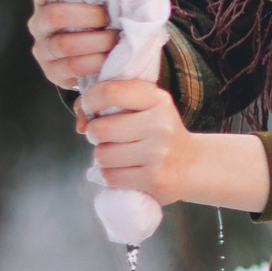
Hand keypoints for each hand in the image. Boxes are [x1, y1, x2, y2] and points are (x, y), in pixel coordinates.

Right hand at [26, 0, 121, 88]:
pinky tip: (109, 58)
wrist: (111, 60)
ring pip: (65, 44)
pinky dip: (96, 61)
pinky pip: (72, 66)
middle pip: (54, 14)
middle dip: (90, 16)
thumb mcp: (106, 1)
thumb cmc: (109, 23)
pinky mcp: (52, 71)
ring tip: (115, 39)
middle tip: (110, 19)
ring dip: (97, 41)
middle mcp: (40, 22)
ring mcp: (43, 48)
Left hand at [79, 78, 196, 202]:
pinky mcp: (155, 178)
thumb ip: (107, 105)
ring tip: (120, 155)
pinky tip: (125, 171)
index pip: (111, 92)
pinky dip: (110, 175)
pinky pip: (110, 176)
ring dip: (104, 157)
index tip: (91, 108)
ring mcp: (159, 153)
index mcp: (157, 99)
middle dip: (95, 135)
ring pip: (102, 155)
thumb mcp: (142, 108)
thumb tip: (80, 124)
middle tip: (106, 137)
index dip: (90, 100)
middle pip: (100, 129)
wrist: (191, 164)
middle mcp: (161, 124)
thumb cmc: (155, 133)